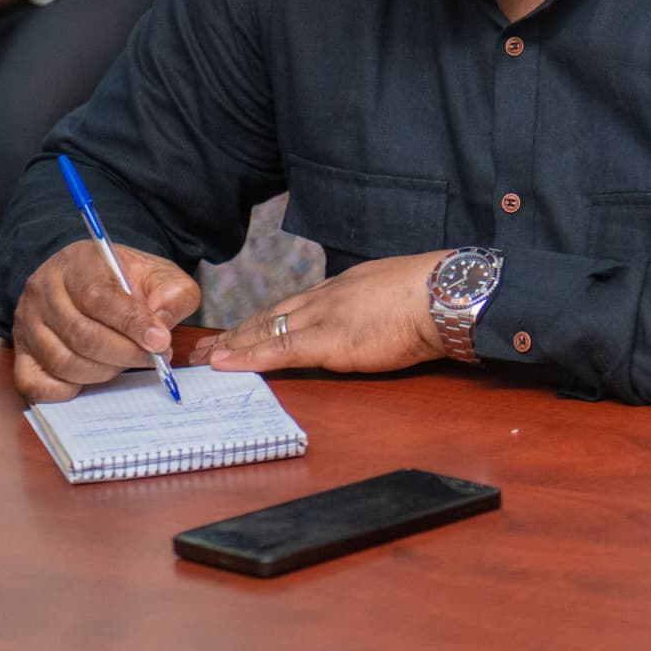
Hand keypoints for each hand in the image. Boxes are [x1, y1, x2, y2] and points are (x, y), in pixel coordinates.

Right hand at [10, 238, 202, 403]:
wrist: (93, 279)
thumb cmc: (125, 279)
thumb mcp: (158, 273)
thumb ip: (172, 293)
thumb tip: (163, 324)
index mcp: (77, 263)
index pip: (99, 297)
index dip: (132, 324)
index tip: (161, 342)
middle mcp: (43, 291)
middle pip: (81, 335)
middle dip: (125, 353)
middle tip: (155, 358)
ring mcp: (27, 323)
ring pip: (63, 362)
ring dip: (104, 371)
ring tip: (128, 362)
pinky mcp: (21, 352)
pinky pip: (35, 384)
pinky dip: (65, 391)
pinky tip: (91, 379)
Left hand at [192, 252, 447, 376]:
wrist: (447, 293)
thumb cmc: (437, 296)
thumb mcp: (401, 295)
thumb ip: (380, 307)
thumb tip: (379, 321)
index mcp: (347, 287)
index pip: (296, 304)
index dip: (267, 319)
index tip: (246, 330)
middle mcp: (328, 296)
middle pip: (272, 314)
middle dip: (238, 332)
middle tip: (207, 345)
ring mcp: (324, 316)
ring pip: (265, 329)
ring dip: (231, 345)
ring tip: (203, 357)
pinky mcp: (327, 340)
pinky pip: (277, 349)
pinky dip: (246, 357)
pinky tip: (223, 363)